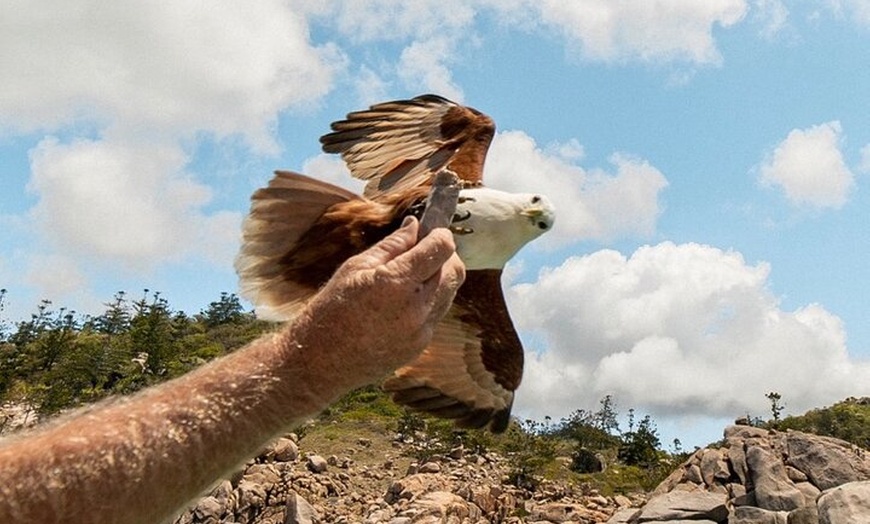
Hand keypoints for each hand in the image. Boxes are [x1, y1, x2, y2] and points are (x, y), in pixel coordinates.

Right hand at [286, 217, 464, 394]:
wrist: (319, 360)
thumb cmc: (331, 308)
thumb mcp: (355, 267)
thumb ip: (392, 245)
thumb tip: (414, 225)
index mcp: (397, 283)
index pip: (442, 249)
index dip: (440, 235)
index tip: (433, 231)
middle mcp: (416, 308)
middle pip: (455, 271)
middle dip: (445, 256)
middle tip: (424, 250)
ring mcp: (421, 331)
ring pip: (449, 293)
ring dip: (438, 279)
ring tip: (409, 277)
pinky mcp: (420, 346)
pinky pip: (436, 315)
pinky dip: (428, 302)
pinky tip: (401, 303)